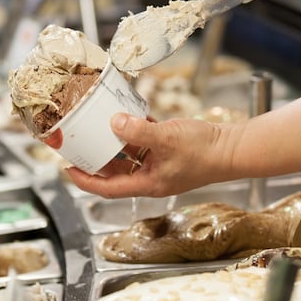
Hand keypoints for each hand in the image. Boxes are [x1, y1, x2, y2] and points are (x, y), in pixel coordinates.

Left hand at [66, 113, 236, 198]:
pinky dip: (134, 129)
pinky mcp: (168, 149)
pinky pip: (144, 141)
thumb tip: (114, 122)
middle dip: (94, 159)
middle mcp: (151, 176)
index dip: (85, 180)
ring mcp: (160, 163)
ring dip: (113, 142)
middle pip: (114, 171)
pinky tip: (126, 113)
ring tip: (94, 127)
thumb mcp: (167, 138)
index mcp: (148, 183)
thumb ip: (138, 131)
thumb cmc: (205, 151)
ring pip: (128, 154)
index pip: (107, 188)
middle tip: (76, 145)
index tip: (66, 169)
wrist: (233, 147)